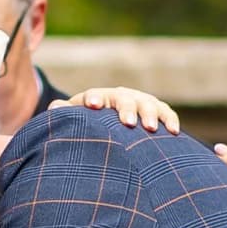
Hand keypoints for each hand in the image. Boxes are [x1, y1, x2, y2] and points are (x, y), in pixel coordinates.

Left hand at [66, 86, 180, 132]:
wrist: (113, 122)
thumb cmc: (90, 124)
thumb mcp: (76, 119)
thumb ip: (66, 114)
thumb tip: (53, 108)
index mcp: (99, 98)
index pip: (96, 95)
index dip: (95, 99)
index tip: (92, 105)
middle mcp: (121, 96)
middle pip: (125, 99)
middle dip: (127, 110)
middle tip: (127, 124)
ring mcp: (141, 102)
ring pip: (148, 104)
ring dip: (151, 115)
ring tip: (151, 129)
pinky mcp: (157, 112)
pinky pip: (166, 113)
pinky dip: (170, 120)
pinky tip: (173, 132)